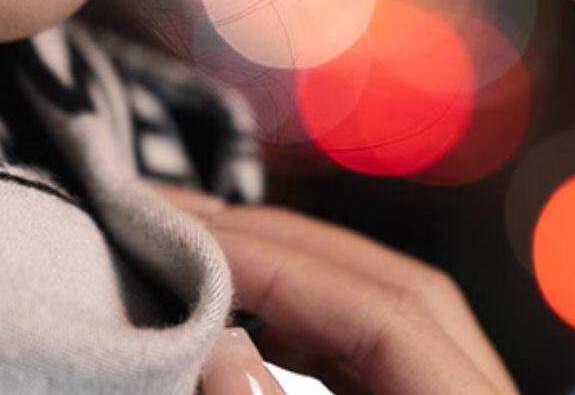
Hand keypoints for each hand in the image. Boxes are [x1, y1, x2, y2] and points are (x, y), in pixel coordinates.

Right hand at [162, 187, 517, 394]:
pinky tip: (237, 315)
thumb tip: (219, 349)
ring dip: (286, 277)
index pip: (390, 314)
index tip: (187, 243)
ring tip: (194, 253)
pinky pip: (371, 356)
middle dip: (283, 247)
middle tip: (176, 219)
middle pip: (397, 291)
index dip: (284, 269)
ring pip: (384, 314)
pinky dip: (302, 326)